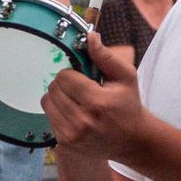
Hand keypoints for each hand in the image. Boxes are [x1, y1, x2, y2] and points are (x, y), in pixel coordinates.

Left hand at [42, 34, 146, 159]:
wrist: (132, 140)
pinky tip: (74, 114)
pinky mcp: (65, 144)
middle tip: (79, 89)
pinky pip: (49, 118)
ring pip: (47, 102)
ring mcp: (71, 135)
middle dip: (64, 84)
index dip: (72, 73)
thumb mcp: (126, 77)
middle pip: (53, 89)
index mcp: (96, 102)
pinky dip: (58, 112)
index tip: (83, 79)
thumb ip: (106, 57)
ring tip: (76, 100)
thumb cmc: (129, 106)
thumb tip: (89, 36)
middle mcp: (82, 121)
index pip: (64, 77)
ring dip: (58, 97)